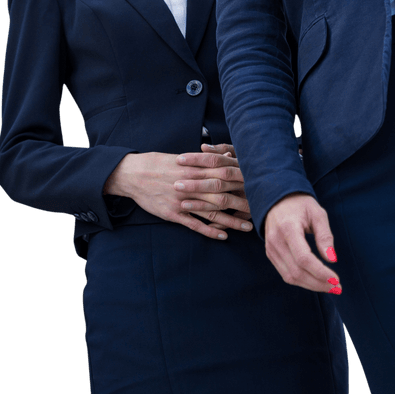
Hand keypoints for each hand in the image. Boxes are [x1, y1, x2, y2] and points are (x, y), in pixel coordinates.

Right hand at [103, 148, 253, 238]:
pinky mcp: (173, 214)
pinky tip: (223, 236)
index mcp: (196, 170)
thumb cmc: (160, 164)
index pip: (226, 176)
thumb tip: (229, 157)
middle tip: (261, 210)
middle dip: (243, 203)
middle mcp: (192, 185)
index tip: (260, 187)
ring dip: (232, 221)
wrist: (132, 174)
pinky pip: (194, 224)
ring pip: (212, 213)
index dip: (243, 183)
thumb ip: (206, 161)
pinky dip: (209, 231)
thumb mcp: (185, 158)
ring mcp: (182, 201)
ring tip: (248, 227)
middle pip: (223, 195)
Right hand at [263, 193, 340, 293]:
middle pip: (297, 271)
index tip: (336, 279)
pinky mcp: (271, 254)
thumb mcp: (318, 213)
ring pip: (290, 277)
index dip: (320, 272)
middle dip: (318, 283)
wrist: (277, 200)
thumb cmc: (301, 205)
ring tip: (329, 287)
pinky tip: (316, 281)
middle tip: (337, 287)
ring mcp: (271, 250)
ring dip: (311, 285)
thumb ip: (325, 236)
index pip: (304, 258)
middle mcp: (276, 241)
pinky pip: (285, 274)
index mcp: (288, 228)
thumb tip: (332, 259)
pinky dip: (302, 281)